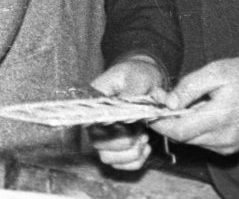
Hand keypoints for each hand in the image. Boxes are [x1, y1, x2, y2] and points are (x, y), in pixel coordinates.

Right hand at [88, 55, 167, 171]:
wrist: (144, 78)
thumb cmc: (137, 74)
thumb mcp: (137, 76)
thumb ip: (135, 90)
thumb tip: (131, 104)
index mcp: (94, 101)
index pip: (93, 123)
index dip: (112, 132)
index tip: (132, 126)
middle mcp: (95, 120)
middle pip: (98, 144)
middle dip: (125, 143)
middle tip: (142, 133)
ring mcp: (104, 134)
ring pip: (107, 157)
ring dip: (130, 154)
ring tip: (144, 138)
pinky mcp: (115, 144)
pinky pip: (119, 163)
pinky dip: (134, 161)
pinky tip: (145, 148)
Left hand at [153, 57, 238, 155]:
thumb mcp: (216, 71)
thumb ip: (189, 87)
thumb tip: (167, 102)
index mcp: (220, 118)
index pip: (178, 130)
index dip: (159, 122)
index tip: (148, 108)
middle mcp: (224, 138)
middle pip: (182, 137)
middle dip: (167, 121)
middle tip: (162, 100)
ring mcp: (228, 146)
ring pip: (192, 141)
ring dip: (181, 125)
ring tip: (183, 102)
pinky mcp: (231, 148)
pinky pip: (203, 142)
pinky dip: (195, 129)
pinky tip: (199, 112)